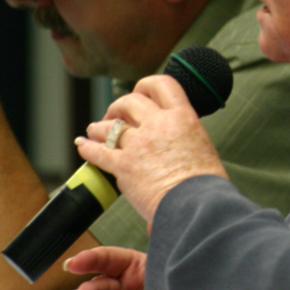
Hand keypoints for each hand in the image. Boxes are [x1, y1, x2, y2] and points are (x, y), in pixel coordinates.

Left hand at [77, 75, 228, 223]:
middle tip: (116, 115)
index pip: (162, 85)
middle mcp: (158, 125)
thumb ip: (186, 139)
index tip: (140, 92)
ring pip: (110, 126)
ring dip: (100, 127)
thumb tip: (181, 148)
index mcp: (182, 117)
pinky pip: (98, 152)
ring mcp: (138, 144)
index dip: (146, 85)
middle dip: (119, 106)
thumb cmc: (207, 183)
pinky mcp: (124, 165)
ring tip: (96, 130)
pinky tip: (83, 145)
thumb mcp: (203, 147)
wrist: (198, 204)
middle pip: (130, 102)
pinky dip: (87, 148)